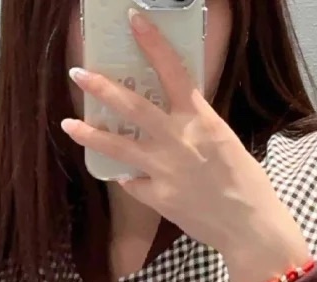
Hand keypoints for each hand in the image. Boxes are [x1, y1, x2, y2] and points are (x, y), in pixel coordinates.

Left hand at [62, 7, 308, 266]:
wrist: (248, 226)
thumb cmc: (245, 181)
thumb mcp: (223, 139)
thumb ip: (195, 125)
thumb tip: (173, 114)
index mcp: (200, 118)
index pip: (172, 70)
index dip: (152, 42)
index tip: (133, 20)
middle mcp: (178, 139)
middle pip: (132, 106)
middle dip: (101, 87)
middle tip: (77, 73)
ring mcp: (165, 170)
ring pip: (119, 146)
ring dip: (90, 134)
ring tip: (68, 124)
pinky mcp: (158, 198)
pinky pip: (133, 183)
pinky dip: (130, 179)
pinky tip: (127, 177)